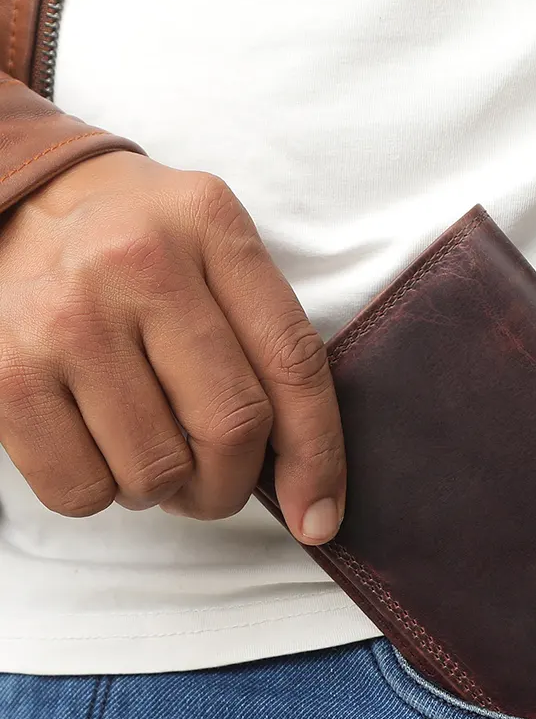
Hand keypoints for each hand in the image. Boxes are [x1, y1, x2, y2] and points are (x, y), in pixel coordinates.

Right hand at [0, 151, 344, 544]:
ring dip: (164, 490)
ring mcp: (66, 318)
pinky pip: (82, 491)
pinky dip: (102, 493)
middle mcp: (138, 263)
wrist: (8, 202)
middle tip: (215, 483)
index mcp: (211, 227)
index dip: (318, 455)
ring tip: (146, 446)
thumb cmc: (133, 245)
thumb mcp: (212, 249)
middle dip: (232, 485)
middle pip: (231, 428)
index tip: (320, 516)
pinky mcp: (6, 371)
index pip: (293, 361)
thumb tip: (304, 480)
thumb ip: (265, 336)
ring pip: (156, 472)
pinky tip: (96, 446)